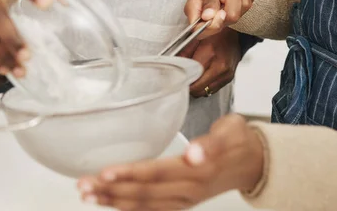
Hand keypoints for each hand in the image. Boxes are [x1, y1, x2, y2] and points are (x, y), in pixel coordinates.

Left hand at [77, 114, 264, 210]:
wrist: (254, 162)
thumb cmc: (237, 140)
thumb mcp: (232, 132)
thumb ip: (213, 142)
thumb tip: (195, 153)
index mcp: (196, 170)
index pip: (156, 173)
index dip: (129, 174)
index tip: (104, 173)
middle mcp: (187, 189)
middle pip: (143, 192)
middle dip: (111, 190)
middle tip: (82, 186)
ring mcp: (183, 199)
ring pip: (143, 204)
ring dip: (113, 201)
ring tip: (86, 195)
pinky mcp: (181, 203)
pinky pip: (150, 210)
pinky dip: (127, 208)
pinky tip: (107, 202)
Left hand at [179, 28, 241, 97]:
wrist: (234, 33)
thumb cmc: (215, 34)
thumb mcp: (196, 38)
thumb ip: (184, 52)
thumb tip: (174, 63)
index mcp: (210, 55)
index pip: (192, 78)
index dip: (182, 80)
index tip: (176, 78)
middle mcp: (220, 68)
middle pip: (198, 89)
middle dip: (189, 86)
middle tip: (182, 79)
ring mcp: (226, 75)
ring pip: (205, 92)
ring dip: (197, 88)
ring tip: (192, 78)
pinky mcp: (229, 78)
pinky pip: (212, 90)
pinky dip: (205, 86)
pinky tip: (201, 78)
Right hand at [185, 0, 255, 38]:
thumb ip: (208, 0)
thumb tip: (207, 17)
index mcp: (196, 12)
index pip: (200, 31)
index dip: (212, 26)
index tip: (221, 13)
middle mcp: (210, 19)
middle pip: (225, 22)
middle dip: (228, 2)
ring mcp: (225, 18)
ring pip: (238, 13)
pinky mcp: (239, 13)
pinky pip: (248, 3)